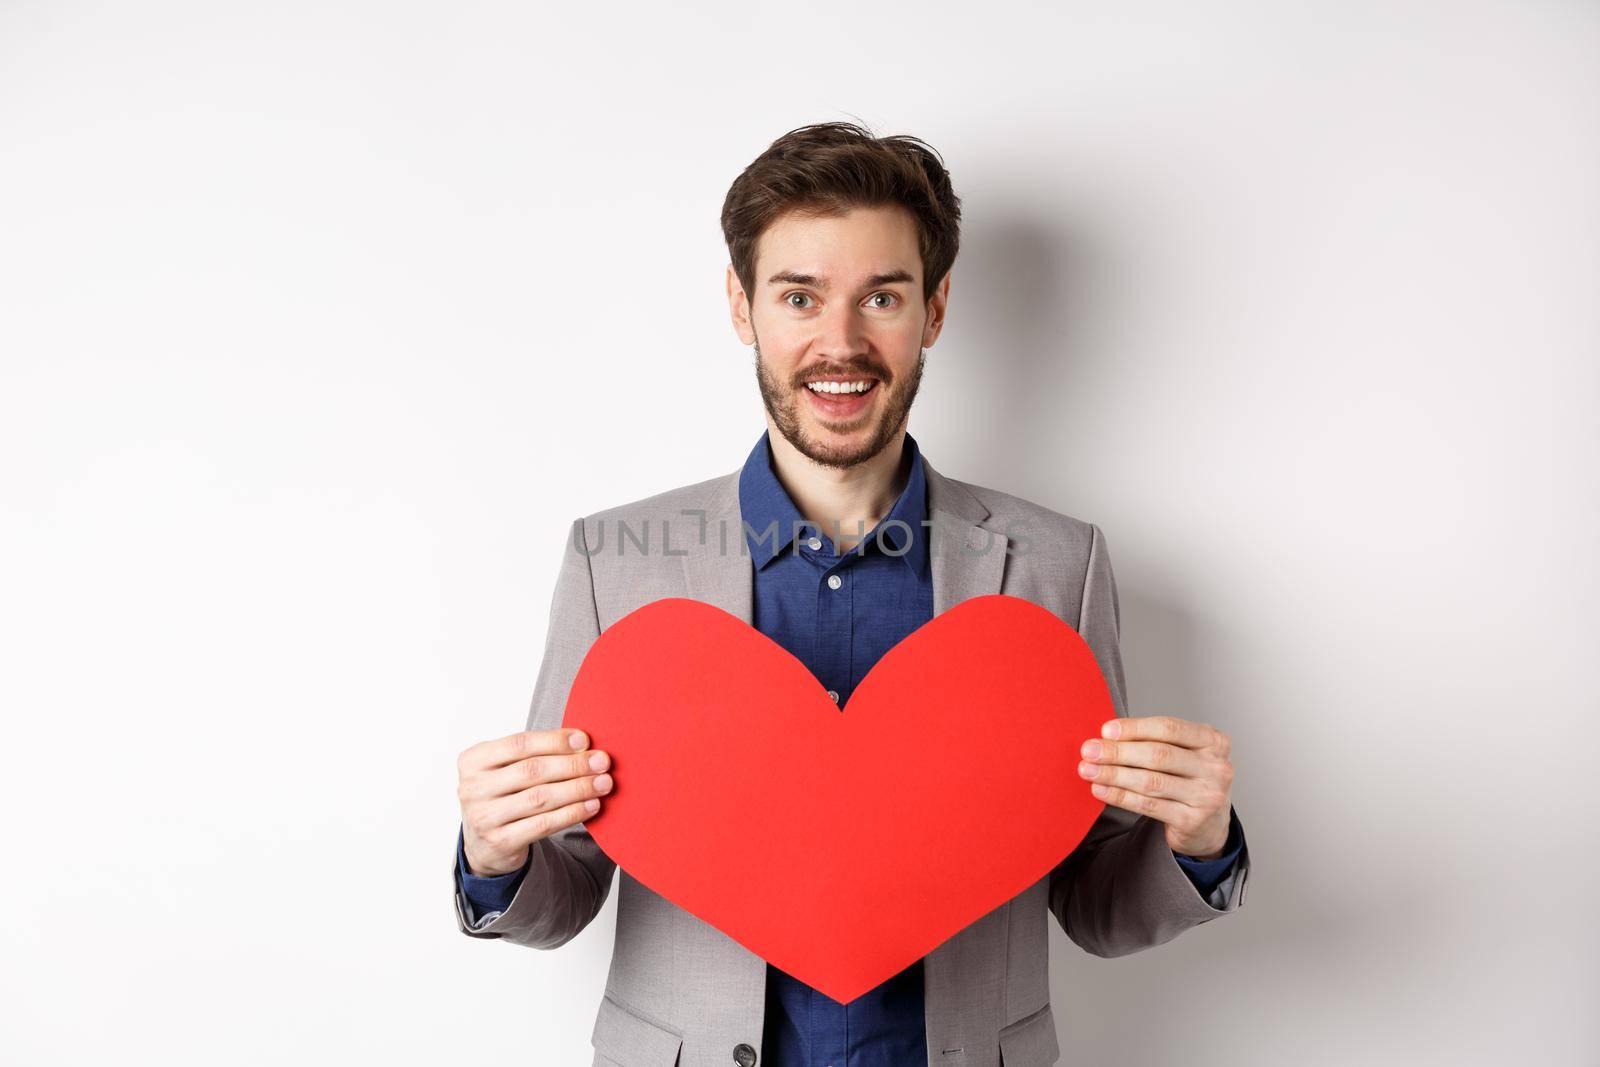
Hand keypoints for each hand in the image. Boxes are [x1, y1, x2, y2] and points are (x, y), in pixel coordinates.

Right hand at [457, 727, 613, 876]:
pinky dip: (572, 813)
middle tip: (602, 762)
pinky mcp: (501, 841)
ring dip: (578, 789)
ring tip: (603, 783)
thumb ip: (535, 754)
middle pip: (532, 770)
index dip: (555, 741)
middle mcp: (473, 788)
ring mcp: (484, 817)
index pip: (519, 744)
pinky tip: (592, 805)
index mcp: (473, 760)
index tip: (584, 740)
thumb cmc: (503, 795)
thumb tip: (583, 744)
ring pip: (541, 798)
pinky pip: (544, 824)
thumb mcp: (506, 770)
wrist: (484, 844)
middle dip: (572, 765)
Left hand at [1077, 716, 1234, 859]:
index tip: (1106, 730)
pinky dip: (1120, 796)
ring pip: (1150, 782)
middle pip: (1158, 755)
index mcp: (1213, 741)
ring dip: (1114, 775)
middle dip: (1118, 752)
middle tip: (1089, 751)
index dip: (1134, 728)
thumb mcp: (1184, 754)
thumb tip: (1107, 736)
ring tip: (1088, 770)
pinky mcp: (1192, 820)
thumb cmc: (1190, 780)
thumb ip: (1155, 741)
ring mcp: (1206, 796)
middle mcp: (1216, 767)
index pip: (1169, 728)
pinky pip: (1148, 805)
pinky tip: (1101, 790)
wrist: (1211, 826)